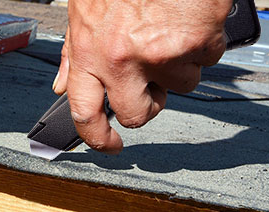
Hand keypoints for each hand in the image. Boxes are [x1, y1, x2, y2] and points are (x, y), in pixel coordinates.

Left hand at [52, 0, 231, 153]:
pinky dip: (202, 44)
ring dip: (178, 64)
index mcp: (87, 53)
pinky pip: (206, 60)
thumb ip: (71, 54)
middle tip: (151, 81)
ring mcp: (158, 55)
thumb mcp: (81, 14)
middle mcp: (120, 60)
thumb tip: (62, 87)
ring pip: (180, 86)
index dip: (96, 138)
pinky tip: (187, 21)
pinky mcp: (193, 45)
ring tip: (167, 29)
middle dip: (148, 103)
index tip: (108, 145)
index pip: (83, 112)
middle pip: (138, 114)